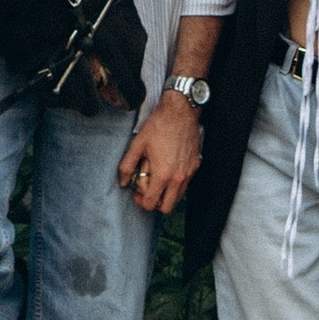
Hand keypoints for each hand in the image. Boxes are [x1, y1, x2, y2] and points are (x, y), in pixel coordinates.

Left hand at [117, 87, 201, 216]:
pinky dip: (175, 184)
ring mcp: (188, 173)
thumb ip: (127, 166)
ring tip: (157, 179)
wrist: (180, 111)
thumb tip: (123, 183)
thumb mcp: (137, 144)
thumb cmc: (159, 125)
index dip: (141, 201)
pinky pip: (185, 185)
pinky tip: (168, 170)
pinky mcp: (195, 166)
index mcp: (162, 174)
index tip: (137, 193)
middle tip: (147, 190)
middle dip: (155, 203)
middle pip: (167, 207)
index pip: (151, 203)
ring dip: (166, 194)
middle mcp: (178, 178)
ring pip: (178, 198)